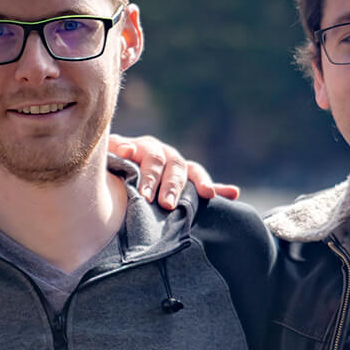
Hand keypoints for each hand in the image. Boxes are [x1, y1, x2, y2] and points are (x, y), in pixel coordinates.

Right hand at [107, 133, 239, 208]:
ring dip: (150, 177)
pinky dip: (124, 147)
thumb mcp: (170, 190)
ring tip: (145, 196)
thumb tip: (235, 194)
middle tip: (168, 205)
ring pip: (152, 159)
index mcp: (177, 166)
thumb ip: (197, 193)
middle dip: (172, 186)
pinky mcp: (119, 145)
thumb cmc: (147, 183)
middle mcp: (164, 154)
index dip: (202, 181)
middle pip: (174, 167)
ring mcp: (142, 148)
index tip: (209, 194)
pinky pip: (121, 144)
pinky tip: (124, 152)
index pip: (194, 171)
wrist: (114, 169)